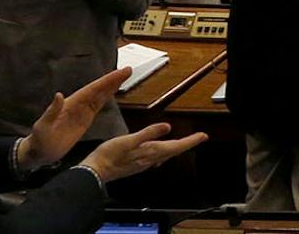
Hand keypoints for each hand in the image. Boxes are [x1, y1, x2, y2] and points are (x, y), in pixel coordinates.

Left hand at [23, 67, 132, 169]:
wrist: (40, 152)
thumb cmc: (39, 140)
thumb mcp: (43, 126)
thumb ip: (52, 111)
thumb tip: (58, 95)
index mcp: (70, 104)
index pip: (92, 89)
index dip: (106, 81)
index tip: (119, 72)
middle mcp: (78, 104)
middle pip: (99, 89)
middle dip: (113, 79)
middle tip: (128, 70)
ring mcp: (82, 111)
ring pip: (100, 95)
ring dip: (112, 86)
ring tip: (124, 76)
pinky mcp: (84, 120)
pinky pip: (98, 106)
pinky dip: (107, 97)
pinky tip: (112, 92)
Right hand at [77, 122, 207, 184]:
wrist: (95, 171)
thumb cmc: (109, 155)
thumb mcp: (129, 140)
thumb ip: (149, 133)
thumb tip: (167, 127)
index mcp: (151, 152)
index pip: (176, 146)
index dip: (191, 141)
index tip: (203, 136)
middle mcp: (150, 159)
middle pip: (174, 150)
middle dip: (187, 143)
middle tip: (199, 137)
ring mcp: (144, 163)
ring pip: (166, 154)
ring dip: (177, 147)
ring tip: (184, 142)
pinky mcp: (137, 164)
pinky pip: (156, 157)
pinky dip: (164, 151)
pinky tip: (161, 150)